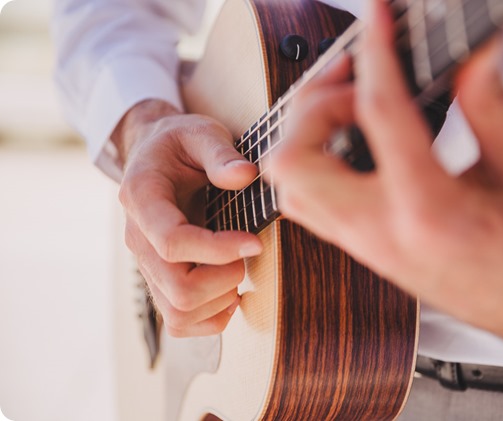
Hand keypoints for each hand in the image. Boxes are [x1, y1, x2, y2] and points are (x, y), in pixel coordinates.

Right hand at [112, 99, 262, 336]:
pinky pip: (178, 321)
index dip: (219, 249)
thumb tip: (246, 176)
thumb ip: (220, 153)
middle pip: (177, 288)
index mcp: (142, 198)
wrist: (154, 156)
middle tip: (248, 252)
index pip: (173, 242)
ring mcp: (146, 263)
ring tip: (239, 270)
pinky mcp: (159, 279)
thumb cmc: (179, 143)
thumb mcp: (199, 131)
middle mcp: (138, 238)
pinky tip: (230, 291)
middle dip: (225, 278)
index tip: (254, 242)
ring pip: (177, 313)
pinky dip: (210, 318)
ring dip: (220, 300)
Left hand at [268, 0, 502, 350]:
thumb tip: (473, 54)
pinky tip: (348, 144)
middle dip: (313, 105)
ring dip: (305, 136)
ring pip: (290, 186)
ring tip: (349, 108)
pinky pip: (307, 203)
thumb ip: (488, 106)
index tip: (376, 18)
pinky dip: (313, 163)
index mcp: (429, 211)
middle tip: (355, 79)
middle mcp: (380, 233)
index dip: (375, 53)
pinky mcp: (360, 248)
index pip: (379, 114)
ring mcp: (363, 246)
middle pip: (295, 161)